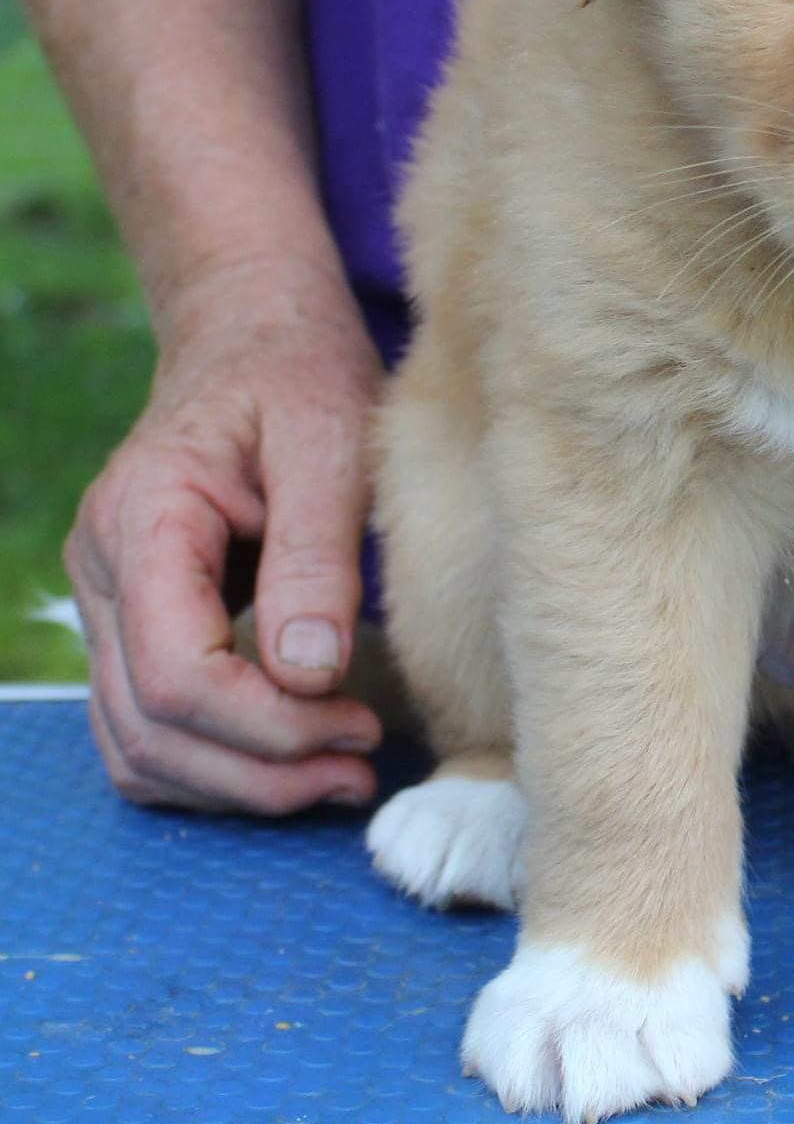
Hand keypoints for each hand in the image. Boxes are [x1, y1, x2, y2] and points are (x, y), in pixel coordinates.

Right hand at [66, 254, 385, 813]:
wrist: (256, 338)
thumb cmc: (300, 375)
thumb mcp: (330, 441)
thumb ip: (316, 554)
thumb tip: (310, 674)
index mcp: (144, 518)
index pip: (176, 671)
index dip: (266, 725)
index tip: (357, 727)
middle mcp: (103, 571)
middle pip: (150, 727)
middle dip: (259, 771)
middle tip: (359, 771)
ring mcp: (109, 603)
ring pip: (137, 747)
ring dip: (237, 785)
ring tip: (339, 777)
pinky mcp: (136, 624)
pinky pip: (147, 730)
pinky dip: (214, 764)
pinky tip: (295, 757)